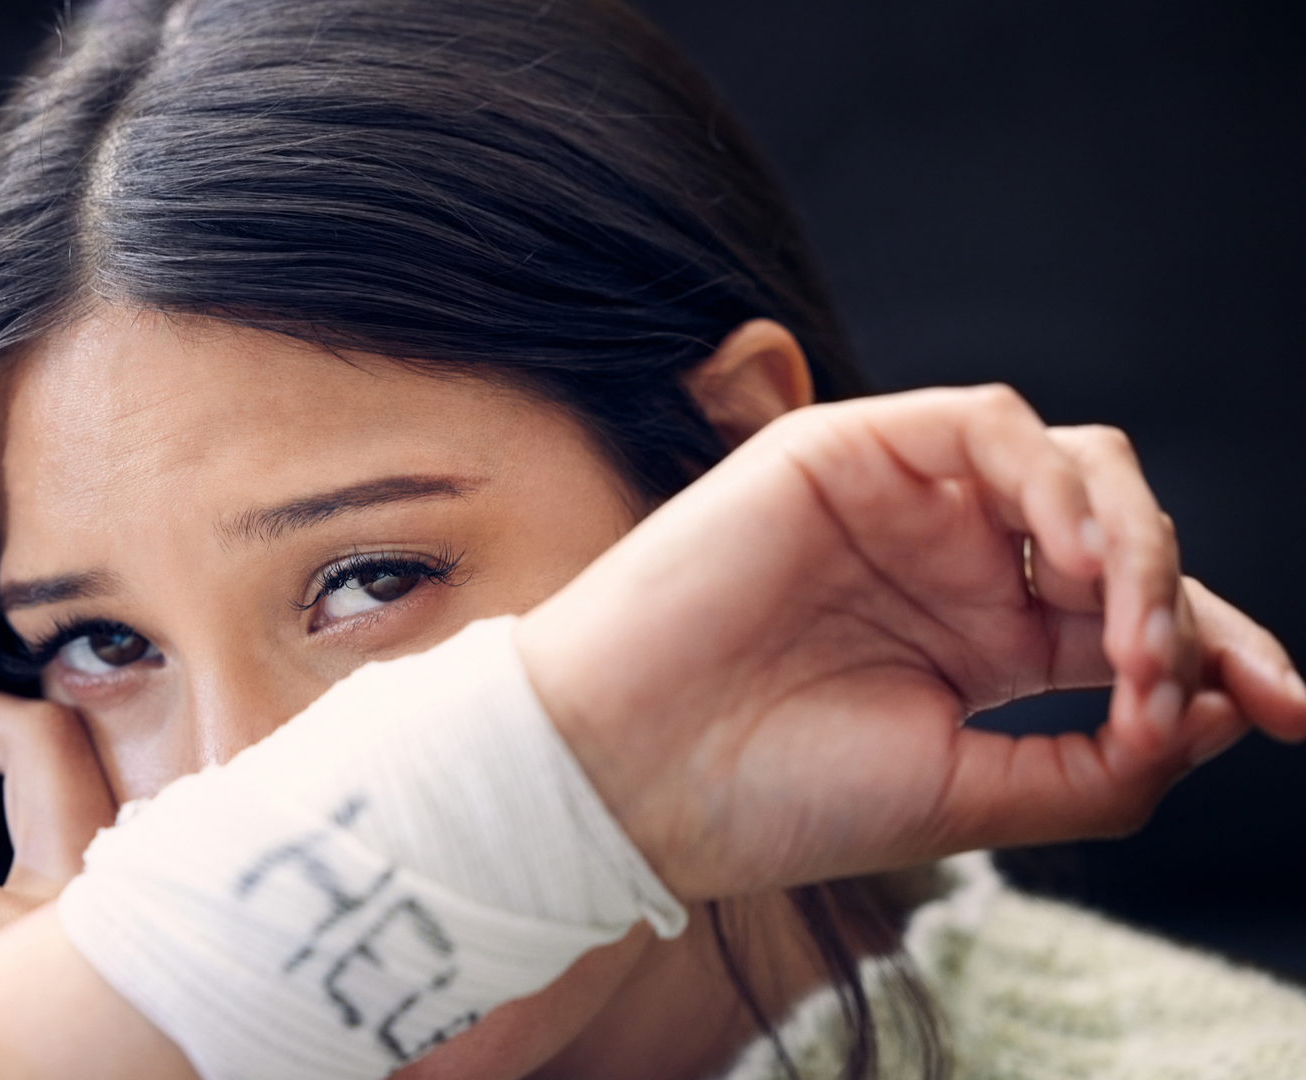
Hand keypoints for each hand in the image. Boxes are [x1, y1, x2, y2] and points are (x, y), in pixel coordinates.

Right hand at [518, 385, 1305, 901]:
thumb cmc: (774, 796)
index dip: (1224, 657)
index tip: (1292, 715)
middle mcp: (956, 566)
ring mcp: (907, 506)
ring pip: (1079, 468)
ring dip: (1135, 545)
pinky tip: (1072, 567)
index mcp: (980, 646)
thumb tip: (1222, 712)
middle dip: (1192, 605)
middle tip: (1195, 687)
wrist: (631, 772)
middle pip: (1127, 539)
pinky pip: (991, 425)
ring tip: (1128, 637)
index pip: (1136, 625)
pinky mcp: (852, 451)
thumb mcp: (974, 800)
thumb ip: (1104, 763)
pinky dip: (1055, 483)